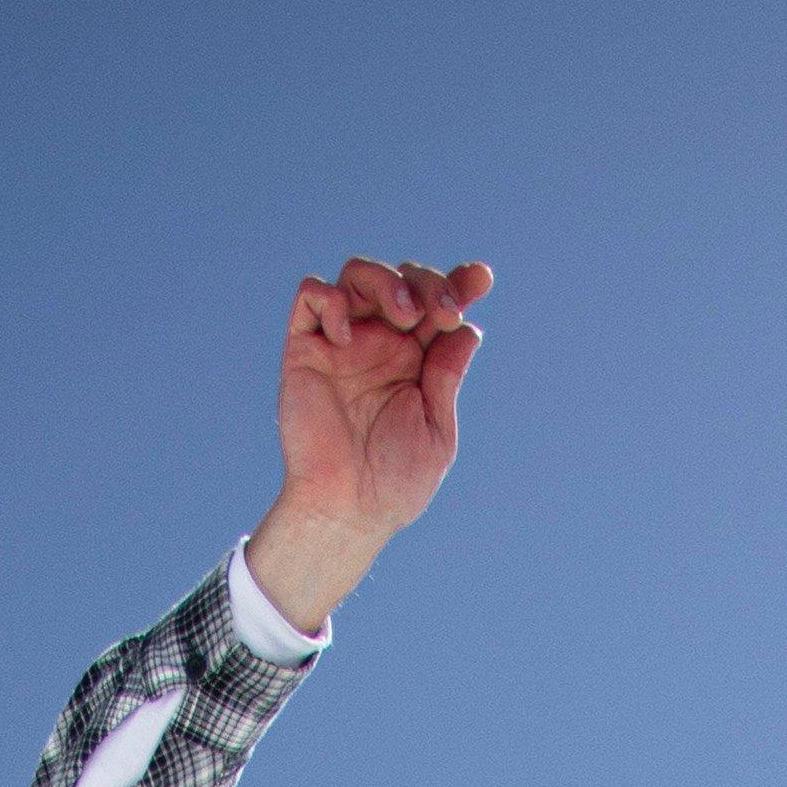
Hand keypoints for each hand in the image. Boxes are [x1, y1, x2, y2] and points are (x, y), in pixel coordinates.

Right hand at [245, 255, 491, 631]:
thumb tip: (467, 329)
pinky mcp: (305, 350)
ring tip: (405, 313)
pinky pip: (311, 297)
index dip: (460, 283)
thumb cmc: (395, 483)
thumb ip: (446, 377)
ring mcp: (342, 343)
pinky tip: (348, 335)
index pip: (436, 304)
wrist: (347, 511)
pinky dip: (330, 299)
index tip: (481, 280)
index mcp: (415, 360)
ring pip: (357, 275)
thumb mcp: (437, 430)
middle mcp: (380, 343)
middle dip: (428, 282)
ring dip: (385, 280)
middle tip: (442, 312)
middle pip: (401, 280)